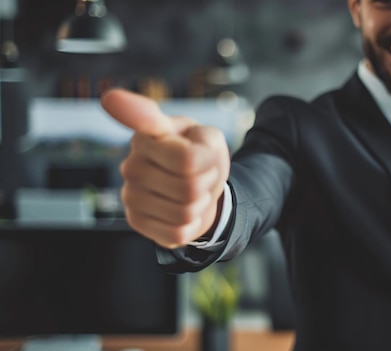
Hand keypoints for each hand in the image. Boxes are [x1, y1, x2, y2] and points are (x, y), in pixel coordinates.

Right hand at [101, 89, 229, 248]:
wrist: (202, 186)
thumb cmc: (201, 154)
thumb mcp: (204, 136)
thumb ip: (172, 127)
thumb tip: (111, 99)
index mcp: (147, 137)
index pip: (186, 160)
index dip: (198, 160)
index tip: (167, 134)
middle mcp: (131, 166)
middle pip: (190, 187)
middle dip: (207, 182)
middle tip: (202, 173)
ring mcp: (130, 195)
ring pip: (184, 212)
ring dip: (200, 203)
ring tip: (194, 190)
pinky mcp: (136, 221)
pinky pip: (177, 232)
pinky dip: (191, 224)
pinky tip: (184, 210)